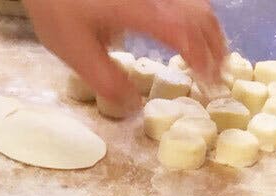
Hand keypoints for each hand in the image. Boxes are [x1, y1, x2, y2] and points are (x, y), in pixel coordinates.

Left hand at [23, 0, 227, 108]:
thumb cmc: (57, 6)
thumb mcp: (74, 50)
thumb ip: (104, 79)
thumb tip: (132, 105)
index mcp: (140, 11)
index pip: (184, 34)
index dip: (202, 59)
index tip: (208, 83)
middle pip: (200, 15)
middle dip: (215, 46)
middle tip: (218, 73)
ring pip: (196, 3)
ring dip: (209, 30)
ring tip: (211, 55)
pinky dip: (195, 16)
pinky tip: (189, 31)